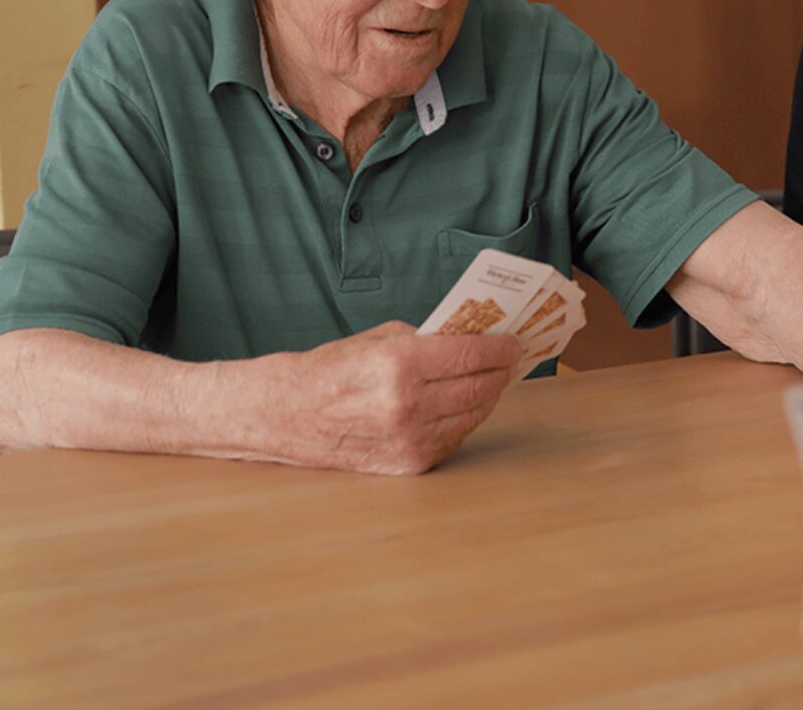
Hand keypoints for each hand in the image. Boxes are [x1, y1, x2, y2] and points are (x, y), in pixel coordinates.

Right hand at [265, 321, 526, 474]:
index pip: (471, 355)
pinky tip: (461, 406)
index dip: (500, 348)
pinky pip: (453, 440)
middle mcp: (407, 405)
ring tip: (489, 381)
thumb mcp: (379, 338)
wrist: (287, 414)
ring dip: (486, 397)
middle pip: (479, 386)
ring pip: (472, 416)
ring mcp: (409, 439)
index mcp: (398, 364)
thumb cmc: (331, 370)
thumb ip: (428, 340)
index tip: (514, 343)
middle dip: (500, 371)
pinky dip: (463, 421)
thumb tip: (474, 340)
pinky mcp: (408, 464)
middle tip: (508, 361)